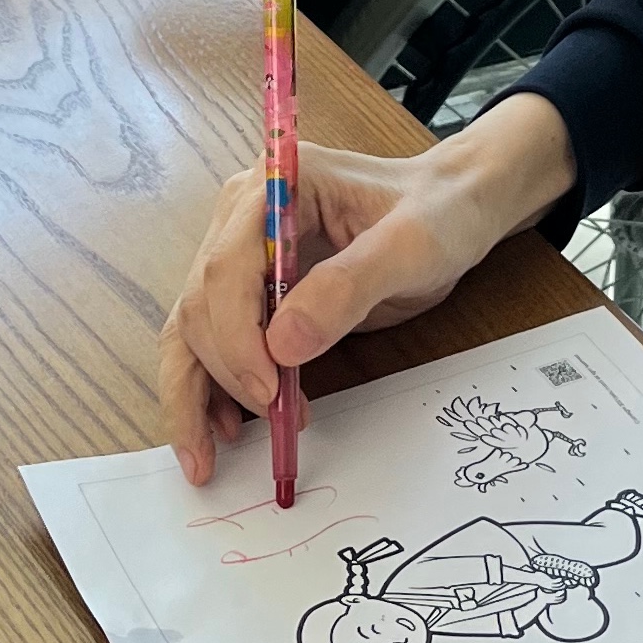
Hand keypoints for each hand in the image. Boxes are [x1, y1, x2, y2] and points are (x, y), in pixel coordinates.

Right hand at [158, 93, 577, 483]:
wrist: (450, 210)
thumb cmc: (436, 214)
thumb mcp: (409, 246)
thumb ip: (347, 288)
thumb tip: (281, 346)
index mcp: (273, 187)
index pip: (226, 268)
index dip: (238, 337)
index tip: (268, 390)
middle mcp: (241, 217)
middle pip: (202, 304)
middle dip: (225, 372)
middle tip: (268, 423)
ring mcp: (242, 253)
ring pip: (192, 329)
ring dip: (195, 392)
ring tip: (209, 455)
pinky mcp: (253, 289)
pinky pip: (214, 341)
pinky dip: (212, 386)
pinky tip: (226, 427)